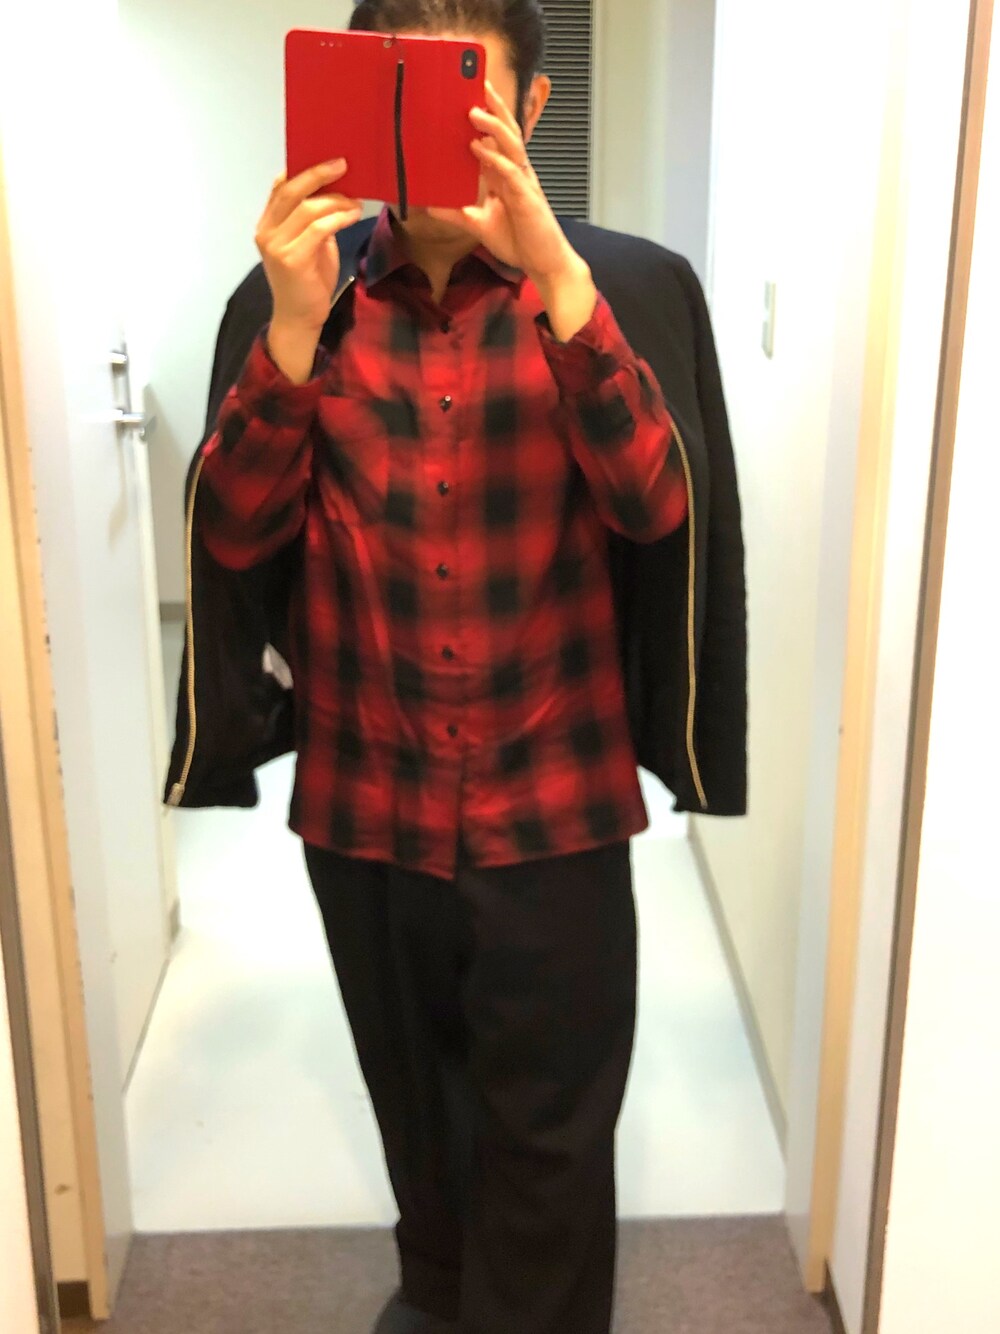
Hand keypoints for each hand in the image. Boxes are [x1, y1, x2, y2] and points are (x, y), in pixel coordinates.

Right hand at [255, 160, 362, 332]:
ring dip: (336, 200)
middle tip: (342, 164)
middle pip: (290, 191)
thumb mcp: (310, 244)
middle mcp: (266, 232)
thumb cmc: (309, 281)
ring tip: (355, 200)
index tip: (326, 158)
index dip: (301, 169)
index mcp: (267, 225)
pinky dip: (339, 218)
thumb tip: (335, 191)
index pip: (280, 187)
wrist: (301, 318)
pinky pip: (318, 229)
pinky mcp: (291, 259)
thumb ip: (314, 220)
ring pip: (307, 208)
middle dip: (317, 174)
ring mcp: (276, 246)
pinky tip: (353, 214)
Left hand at [426, 80, 585, 290]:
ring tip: (473, 110)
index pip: (496, 139)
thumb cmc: (520, 242)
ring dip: (493, 126)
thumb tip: (430, 206)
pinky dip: (495, 159)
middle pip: (507, 132)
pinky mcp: (527, 199)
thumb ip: (457, 214)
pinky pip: (511, 172)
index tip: (469, 95)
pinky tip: (480, 147)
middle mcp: (517, 174)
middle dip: (493, 107)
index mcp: (507, 176)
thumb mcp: (479, 225)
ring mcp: (524, 184)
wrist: (544, 264)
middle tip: (477, 83)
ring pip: (511, 145)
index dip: (487, 117)